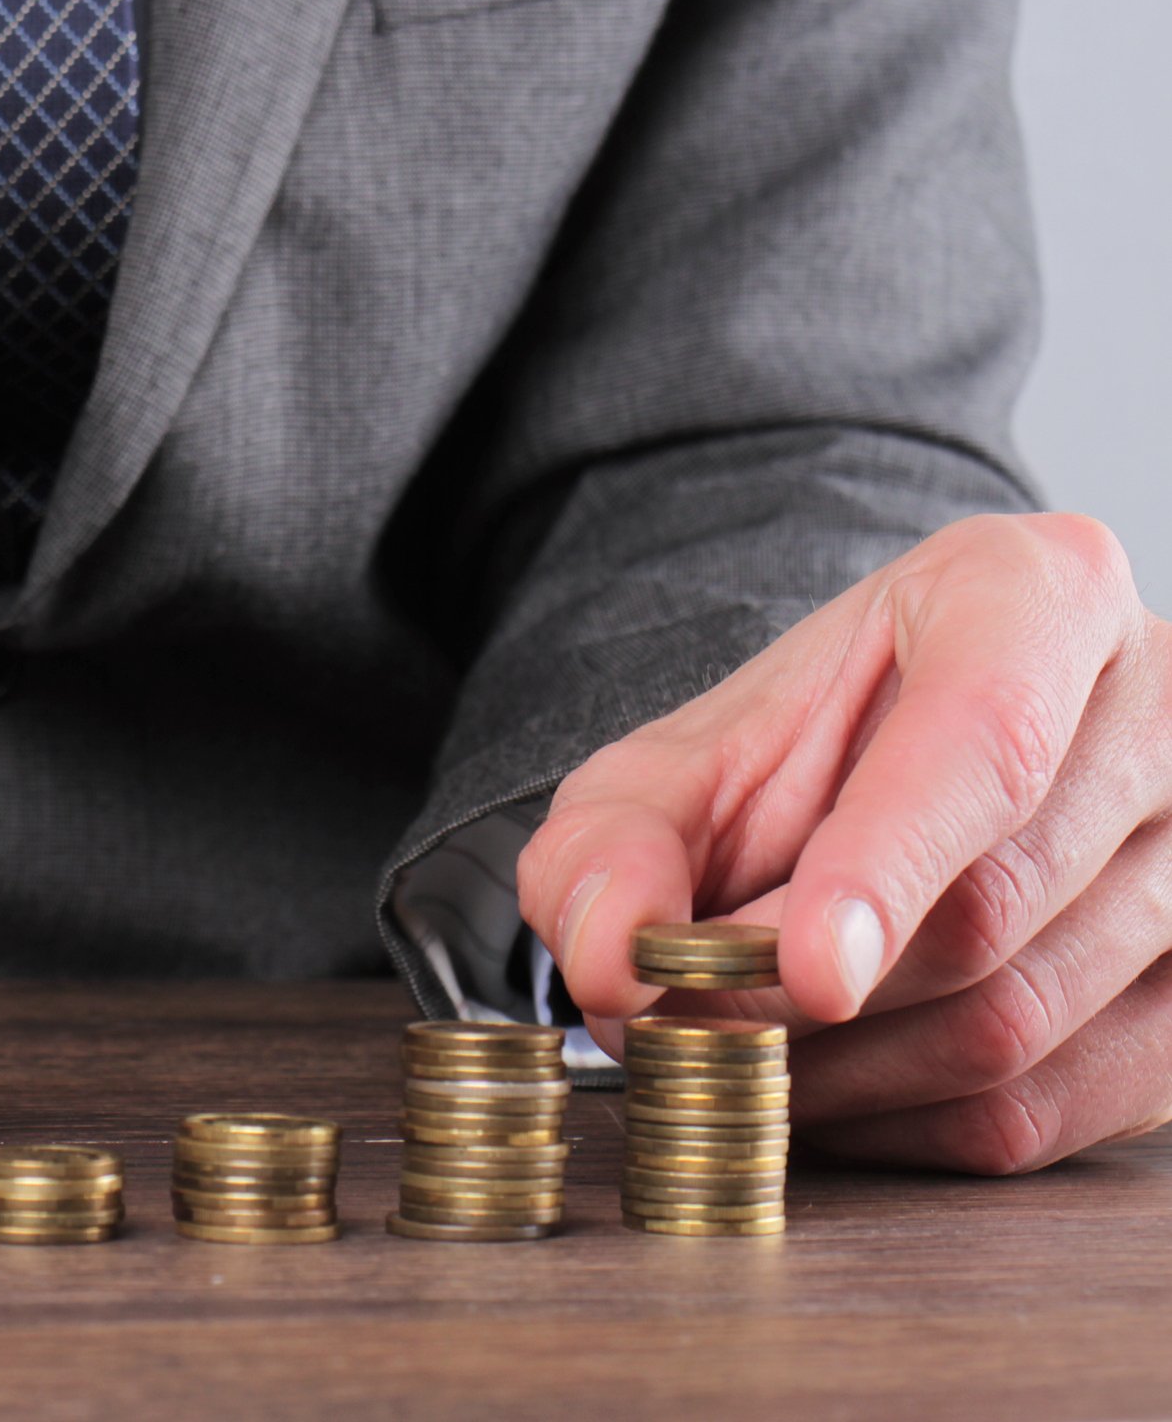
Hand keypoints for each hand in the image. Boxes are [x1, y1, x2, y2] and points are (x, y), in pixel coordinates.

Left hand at [518, 513, 1171, 1173]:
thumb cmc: (815, 747)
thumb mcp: (690, 755)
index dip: (890, 866)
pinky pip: (1057, 1108)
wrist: (903, 764)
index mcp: (1036, 595)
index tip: (809, 969)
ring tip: (744, 1049)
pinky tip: (836, 1090)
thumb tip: (606, 953)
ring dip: (848, 1073)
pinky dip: (916, 1126)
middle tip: (687, 1021)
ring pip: (1022, 1023)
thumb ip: (617, 838)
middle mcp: (1157, 709)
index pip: (986, 741)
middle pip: (989, 909)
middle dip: (811, 997)